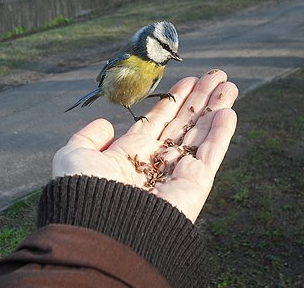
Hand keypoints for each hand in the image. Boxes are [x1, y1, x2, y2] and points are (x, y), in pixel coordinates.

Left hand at [53, 69, 237, 221]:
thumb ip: (87, 137)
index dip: (174, 100)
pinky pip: (211, 156)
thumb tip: (105, 124)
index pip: (158, 121)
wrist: (102, 228)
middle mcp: (156, 163)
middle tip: (216, 75)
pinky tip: (228, 111)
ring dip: (216, 109)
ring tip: (229, 85)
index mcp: (130, 155)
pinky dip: (221, 134)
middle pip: (183, 124)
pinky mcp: (195, 186)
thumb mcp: (74, 156)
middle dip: (200, 99)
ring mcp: (177, 174)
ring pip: (201, 135)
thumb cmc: (85, 191)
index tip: (189, 81)